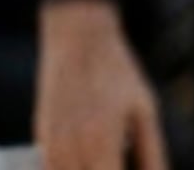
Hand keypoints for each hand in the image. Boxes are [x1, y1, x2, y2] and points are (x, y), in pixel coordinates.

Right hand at [38, 0, 168, 169]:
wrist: (77, 37)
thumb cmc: (116, 71)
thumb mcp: (145, 112)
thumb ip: (153, 155)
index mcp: (101, 144)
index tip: (131, 168)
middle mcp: (70, 146)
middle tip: (118, 160)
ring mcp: (50, 139)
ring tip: (104, 159)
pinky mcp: (40, 131)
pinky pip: (50, 165)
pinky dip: (65, 167)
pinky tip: (86, 158)